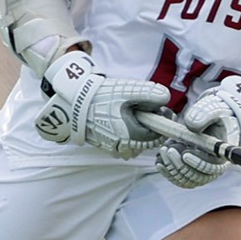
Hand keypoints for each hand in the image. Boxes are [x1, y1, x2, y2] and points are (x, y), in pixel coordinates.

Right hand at [33, 50, 169, 157]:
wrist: (74, 104)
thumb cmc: (100, 97)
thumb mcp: (127, 91)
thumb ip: (149, 94)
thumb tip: (166, 98)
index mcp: (131, 136)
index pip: (156, 137)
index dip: (161, 122)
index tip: (160, 109)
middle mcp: (123, 147)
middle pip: (146, 141)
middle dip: (148, 126)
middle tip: (142, 108)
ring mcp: (114, 149)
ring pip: (136, 144)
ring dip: (138, 131)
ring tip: (130, 113)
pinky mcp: (106, 147)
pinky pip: (124, 144)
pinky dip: (127, 134)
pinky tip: (120, 119)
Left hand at [154, 76, 240, 188]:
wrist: (212, 120)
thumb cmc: (215, 115)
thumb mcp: (212, 109)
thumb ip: (204, 114)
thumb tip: (191, 125)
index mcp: (223, 154)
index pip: (213, 167)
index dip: (198, 162)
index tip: (185, 153)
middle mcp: (214, 168)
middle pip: (197, 177)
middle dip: (181, 165)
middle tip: (168, 149)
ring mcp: (201, 172)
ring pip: (186, 179)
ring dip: (172, 167)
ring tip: (164, 150)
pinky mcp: (190, 172)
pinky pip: (179, 179)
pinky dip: (168, 172)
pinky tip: (159, 161)